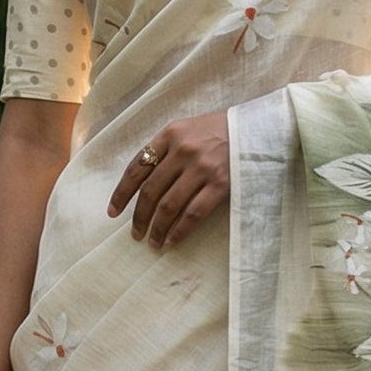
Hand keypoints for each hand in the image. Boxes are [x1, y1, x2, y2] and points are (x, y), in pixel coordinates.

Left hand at [109, 111, 230, 247]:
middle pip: (151, 191)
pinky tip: (172, 241)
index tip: (113, 212)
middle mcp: (182, 150)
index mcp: (169, 134)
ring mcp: (202, 167)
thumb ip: (165, 150)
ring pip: (169, 205)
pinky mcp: (220, 183)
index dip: (122, 193)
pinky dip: (179, 231)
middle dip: (139, 217)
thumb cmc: (219, 131)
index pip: (136, 168)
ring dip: (157, 228)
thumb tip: (142, 184)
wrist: (257, 129)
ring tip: (153, 242)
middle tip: (135, 234)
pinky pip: (193, 213)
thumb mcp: (186, 130)